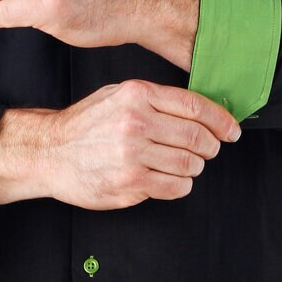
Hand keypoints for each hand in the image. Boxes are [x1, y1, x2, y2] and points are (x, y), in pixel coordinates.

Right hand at [43, 78, 240, 209]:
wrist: (50, 152)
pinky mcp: (130, 182)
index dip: (221, 120)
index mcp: (137, 95)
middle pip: (197, 137)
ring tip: (182, 165)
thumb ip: (155, 99)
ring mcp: (133, 154)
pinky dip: (180, 185)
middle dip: (210, 147)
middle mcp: (136, 122)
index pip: (195, 106)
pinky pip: (175, 187)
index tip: (232, 131)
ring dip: (193, 168)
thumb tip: (199, 111)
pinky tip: (169, 180)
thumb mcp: (117, 95)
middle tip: (207, 151)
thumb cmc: (85, 125)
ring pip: (189, 164)